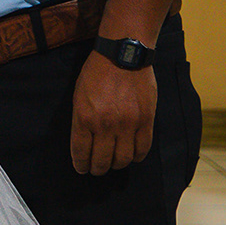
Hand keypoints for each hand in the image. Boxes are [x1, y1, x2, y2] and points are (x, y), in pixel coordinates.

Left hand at [70, 53, 155, 174]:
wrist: (123, 55)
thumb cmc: (97, 73)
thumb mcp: (79, 95)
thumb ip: (81, 120)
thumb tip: (84, 143)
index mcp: (85, 118)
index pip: (81, 152)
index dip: (81, 164)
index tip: (82, 168)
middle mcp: (106, 125)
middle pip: (102, 160)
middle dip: (98, 169)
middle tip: (97, 169)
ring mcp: (128, 124)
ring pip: (124, 159)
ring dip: (117, 164)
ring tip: (114, 162)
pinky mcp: (146, 121)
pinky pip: (143, 148)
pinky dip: (137, 156)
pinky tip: (132, 155)